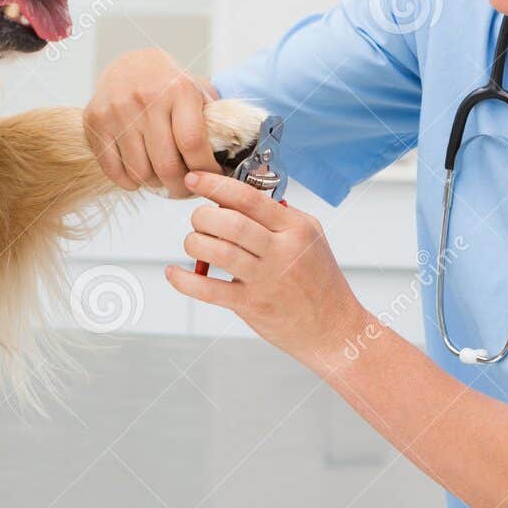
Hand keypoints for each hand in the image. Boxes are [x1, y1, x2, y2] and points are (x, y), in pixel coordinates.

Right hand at [84, 49, 222, 198]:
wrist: (129, 65)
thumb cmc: (170, 86)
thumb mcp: (198, 92)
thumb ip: (215, 121)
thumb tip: (229, 161)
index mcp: (178, 90)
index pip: (193, 143)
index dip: (205, 169)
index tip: (211, 178)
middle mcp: (146, 99)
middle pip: (167, 165)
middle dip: (181, 187)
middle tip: (187, 189)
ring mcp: (117, 111)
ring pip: (141, 172)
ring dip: (155, 185)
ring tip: (163, 178)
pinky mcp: (94, 122)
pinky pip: (114, 171)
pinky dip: (130, 183)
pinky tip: (140, 174)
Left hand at [164, 172, 368, 368]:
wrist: (333, 327)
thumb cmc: (319, 281)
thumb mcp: (310, 237)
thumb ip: (279, 216)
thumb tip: (237, 198)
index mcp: (295, 228)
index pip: (249, 198)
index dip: (215, 185)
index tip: (194, 180)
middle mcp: (282, 251)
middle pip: (229, 223)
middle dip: (202, 216)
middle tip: (199, 220)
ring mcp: (267, 279)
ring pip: (217, 251)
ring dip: (194, 242)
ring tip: (193, 242)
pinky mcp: (252, 305)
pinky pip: (209, 290)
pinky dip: (185, 280)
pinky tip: (174, 273)